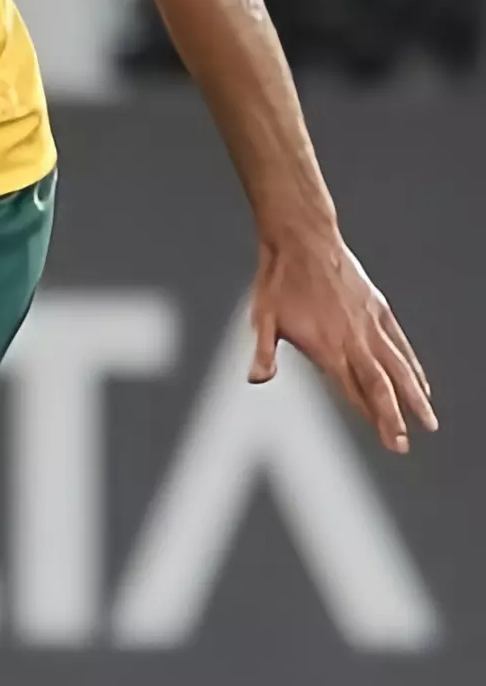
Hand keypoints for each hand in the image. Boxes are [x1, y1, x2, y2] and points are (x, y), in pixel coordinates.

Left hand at [250, 227, 436, 452]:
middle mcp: (355, 338)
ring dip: (414, 396)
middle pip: (382, 385)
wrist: (302, 239)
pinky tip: (422, 384)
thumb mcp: (261, 317)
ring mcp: (370, 323)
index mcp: (328, 346)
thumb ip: (263, 350)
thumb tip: (256, 379)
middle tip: (404, 446)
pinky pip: (400, 343)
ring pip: (399, 366)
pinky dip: (412, 365)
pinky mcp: (378, 309)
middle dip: (394, 417)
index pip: (356, 390)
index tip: (390, 441)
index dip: (373, 417)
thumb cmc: (278, 281)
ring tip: (429, 422)